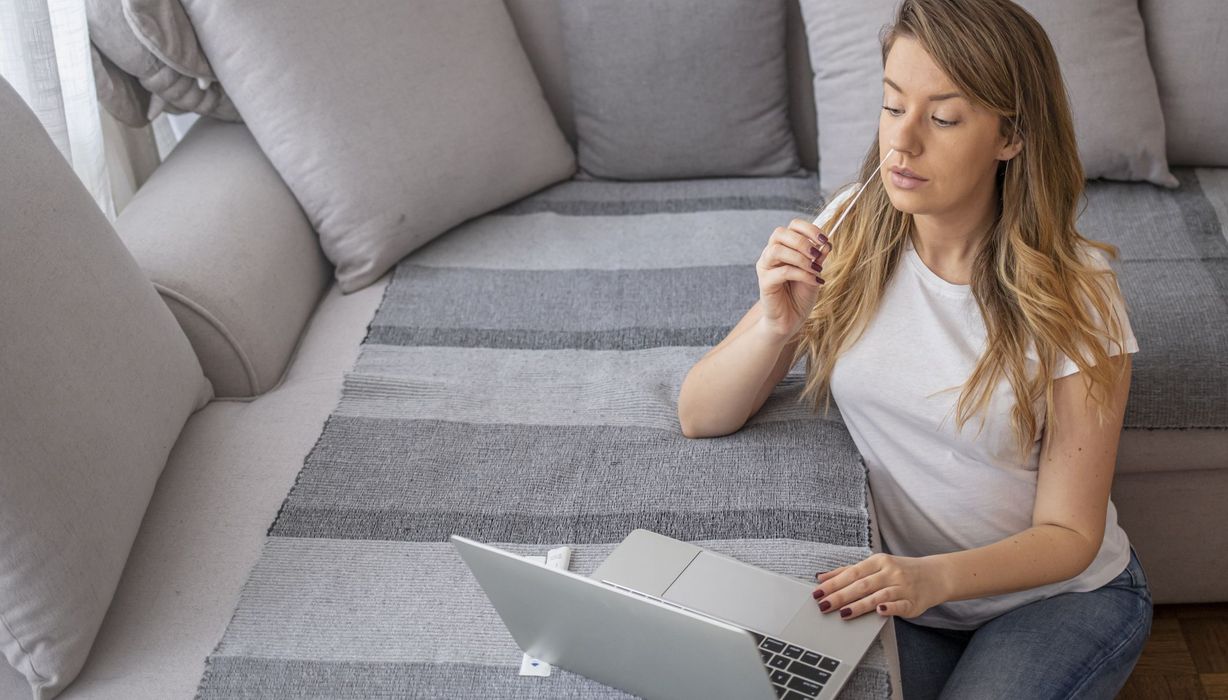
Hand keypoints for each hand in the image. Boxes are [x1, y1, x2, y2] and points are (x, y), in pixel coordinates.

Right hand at [755, 219, 831, 338]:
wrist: (791, 319)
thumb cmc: (800, 295)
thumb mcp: (814, 272)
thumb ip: (818, 258)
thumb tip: (826, 244)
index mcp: (783, 247)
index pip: (792, 226)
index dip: (808, 229)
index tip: (824, 239)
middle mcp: (771, 254)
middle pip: (780, 233)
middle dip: (802, 241)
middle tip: (818, 254)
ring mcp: (766, 268)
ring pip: (777, 250)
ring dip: (800, 257)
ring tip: (816, 268)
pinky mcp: (765, 283)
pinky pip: (783, 272)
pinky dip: (802, 274)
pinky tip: (815, 281)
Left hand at [812, 553, 948, 620]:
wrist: (935, 575)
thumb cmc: (900, 571)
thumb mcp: (875, 565)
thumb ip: (848, 571)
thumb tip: (821, 577)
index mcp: (879, 561)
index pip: (852, 573)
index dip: (834, 583)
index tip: (818, 592)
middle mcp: (891, 573)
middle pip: (862, 585)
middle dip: (841, 596)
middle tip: (823, 605)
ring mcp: (903, 587)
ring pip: (878, 595)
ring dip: (860, 605)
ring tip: (843, 613)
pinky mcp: (914, 602)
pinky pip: (900, 605)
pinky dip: (890, 608)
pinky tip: (879, 611)